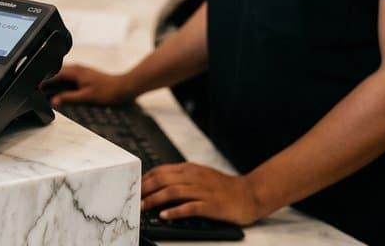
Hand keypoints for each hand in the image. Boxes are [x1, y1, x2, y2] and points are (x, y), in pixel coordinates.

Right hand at [45, 63, 139, 105]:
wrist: (123, 88)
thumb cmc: (108, 91)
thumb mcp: (86, 97)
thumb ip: (69, 98)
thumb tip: (54, 100)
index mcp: (75, 71)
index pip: (53, 74)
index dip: (43, 81)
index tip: (34, 87)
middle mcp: (76, 69)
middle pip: (56, 74)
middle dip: (47, 81)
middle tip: (38, 91)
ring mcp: (80, 71)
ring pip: (62, 76)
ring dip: (54, 83)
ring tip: (46, 92)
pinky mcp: (83, 76)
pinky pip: (68, 78)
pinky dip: (62, 84)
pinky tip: (61, 92)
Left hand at [141, 162, 269, 224]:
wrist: (250, 194)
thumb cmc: (223, 188)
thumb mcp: (200, 176)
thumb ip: (181, 177)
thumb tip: (158, 183)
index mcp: (190, 169)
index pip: (161, 170)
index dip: (145, 179)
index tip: (134, 187)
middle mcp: (194, 177)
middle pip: (163, 179)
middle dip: (145, 189)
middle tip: (134, 198)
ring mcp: (203, 191)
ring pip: (173, 191)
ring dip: (155, 199)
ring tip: (143, 207)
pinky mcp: (211, 205)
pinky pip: (190, 207)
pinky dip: (175, 211)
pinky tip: (165, 215)